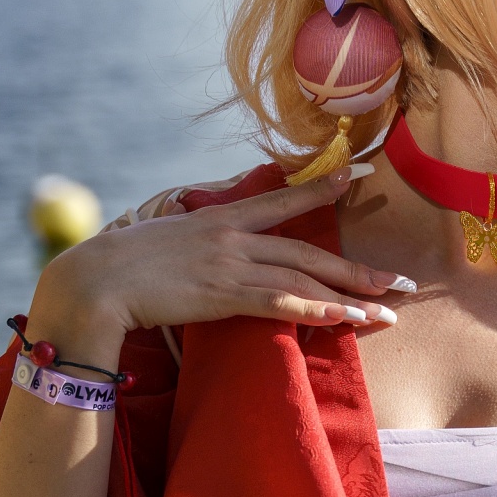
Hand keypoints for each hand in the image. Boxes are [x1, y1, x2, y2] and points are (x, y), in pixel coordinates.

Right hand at [28, 175, 407, 360]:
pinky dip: (315, 309)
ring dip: (350, 297)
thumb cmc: (121, 263)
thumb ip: (196, 235)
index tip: (356, 179)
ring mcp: (230, 265)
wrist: (97, 279)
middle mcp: (233, 237)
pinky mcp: (222, 295)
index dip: (321, 190)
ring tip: (387, 312)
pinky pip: (279, 302)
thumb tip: (207, 237)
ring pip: (304, 278)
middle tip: (400, 281)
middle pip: (309, 251)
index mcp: (221, 218)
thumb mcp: (165, 235)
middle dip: (358, 269)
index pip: (281, 200)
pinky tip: (345, 317)